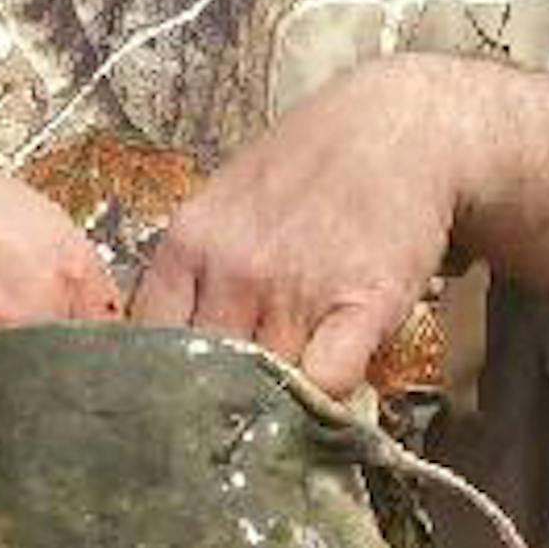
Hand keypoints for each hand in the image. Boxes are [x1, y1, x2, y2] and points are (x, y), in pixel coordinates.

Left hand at [126, 56, 472, 395]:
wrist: (402, 126)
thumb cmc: (308, 166)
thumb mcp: (224, 204)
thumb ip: (193, 273)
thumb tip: (161, 352)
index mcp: (188, 244)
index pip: (146, 343)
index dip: (158, 381)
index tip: (172, 400)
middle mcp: (234, 269)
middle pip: (200, 376)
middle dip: (210, 407)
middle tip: (227, 421)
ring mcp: (296, 289)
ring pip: (261, 387)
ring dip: (270, 408)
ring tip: (280, 408)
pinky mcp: (362, 306)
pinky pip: (326, 383)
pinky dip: (323, 401)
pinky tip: (325, 394)